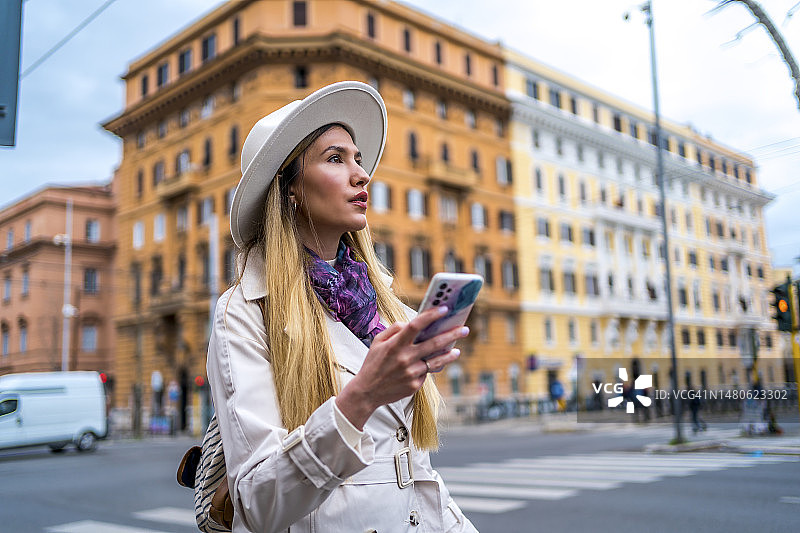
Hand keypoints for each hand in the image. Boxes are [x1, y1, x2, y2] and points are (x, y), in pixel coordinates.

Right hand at [335, 306, 467, 428]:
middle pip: (433, 343)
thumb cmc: (373, 364)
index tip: (444, 309)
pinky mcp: (414, 385)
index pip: (415, 326)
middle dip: (451, 335)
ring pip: (435, 361)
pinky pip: (426, 373)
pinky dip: (429, 368)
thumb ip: (394, 329)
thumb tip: (409, 323)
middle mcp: (404, 358)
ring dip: (449, 355)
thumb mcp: (377, 342)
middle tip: (464, 329)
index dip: (430, 316)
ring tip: (457, 350)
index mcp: (395, 345)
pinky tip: (433, 365)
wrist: (367, 392)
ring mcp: (411, 373)